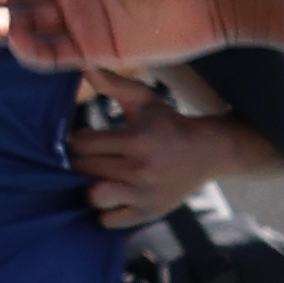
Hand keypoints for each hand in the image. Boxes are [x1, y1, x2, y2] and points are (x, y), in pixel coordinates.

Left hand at [66, 92, 273, 225]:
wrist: (207, 152)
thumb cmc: (168, 122)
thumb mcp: (144, 99)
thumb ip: (112, 83)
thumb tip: (84, 63)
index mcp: (135, 139)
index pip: (83, 144)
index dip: (76, 141)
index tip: (82, 138)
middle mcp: (139, 169)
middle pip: (84, 170)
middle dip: (79, 163)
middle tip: (87, 158)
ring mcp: (144, 194)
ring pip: (94, 197)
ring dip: (90, 188)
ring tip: (98, 178)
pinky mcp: (149, 212)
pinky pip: (110, 220)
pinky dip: (106, 211)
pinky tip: (113, 196)